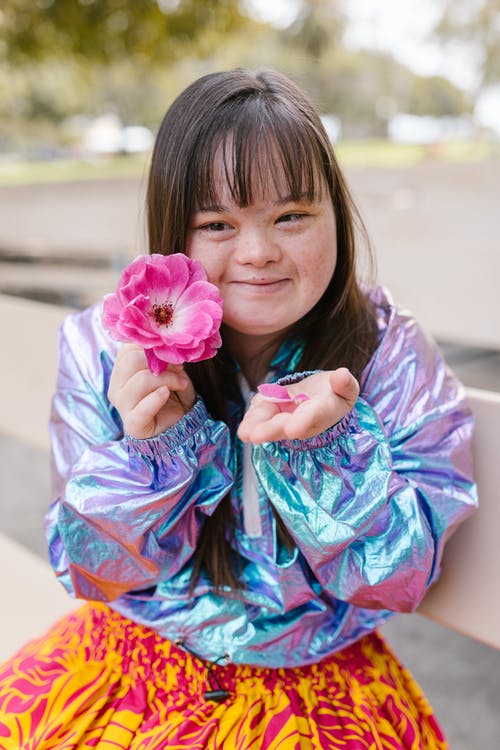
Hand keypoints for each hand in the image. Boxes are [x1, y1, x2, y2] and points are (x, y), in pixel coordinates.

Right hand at [108, 344, 195, 438]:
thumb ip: (162, 355)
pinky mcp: (132, 423)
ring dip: (167, 379)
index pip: (128, 347)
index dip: (153, 347)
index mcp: (122, 368)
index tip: (172, 354)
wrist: (181, 422)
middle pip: (131, 361)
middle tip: (180, 369)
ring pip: (140, 380)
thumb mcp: (170, 368)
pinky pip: (142, 408)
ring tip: (182, 383)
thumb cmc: (173, 391)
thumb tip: (163, 343)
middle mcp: (116, 385)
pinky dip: (157, 398)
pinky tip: (166, 394)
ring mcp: (121, 405)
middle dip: (160, 362)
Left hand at [237, 368, 358, 443]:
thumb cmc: (336, 394)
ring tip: (245, 433)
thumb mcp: (347, 388)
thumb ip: (345, 384)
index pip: (312, 416)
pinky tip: (244, 429)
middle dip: (271, 430)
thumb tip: (342, 375)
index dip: (302, 422)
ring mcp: (286, 419)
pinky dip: (252, 420)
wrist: (322, 398)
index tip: (292, 429)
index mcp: (323, 413)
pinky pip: (261, 416)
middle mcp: (302, 422)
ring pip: (270, 424)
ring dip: (257, 428)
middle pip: (285, 425)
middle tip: (256, 435)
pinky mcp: (273, 412)